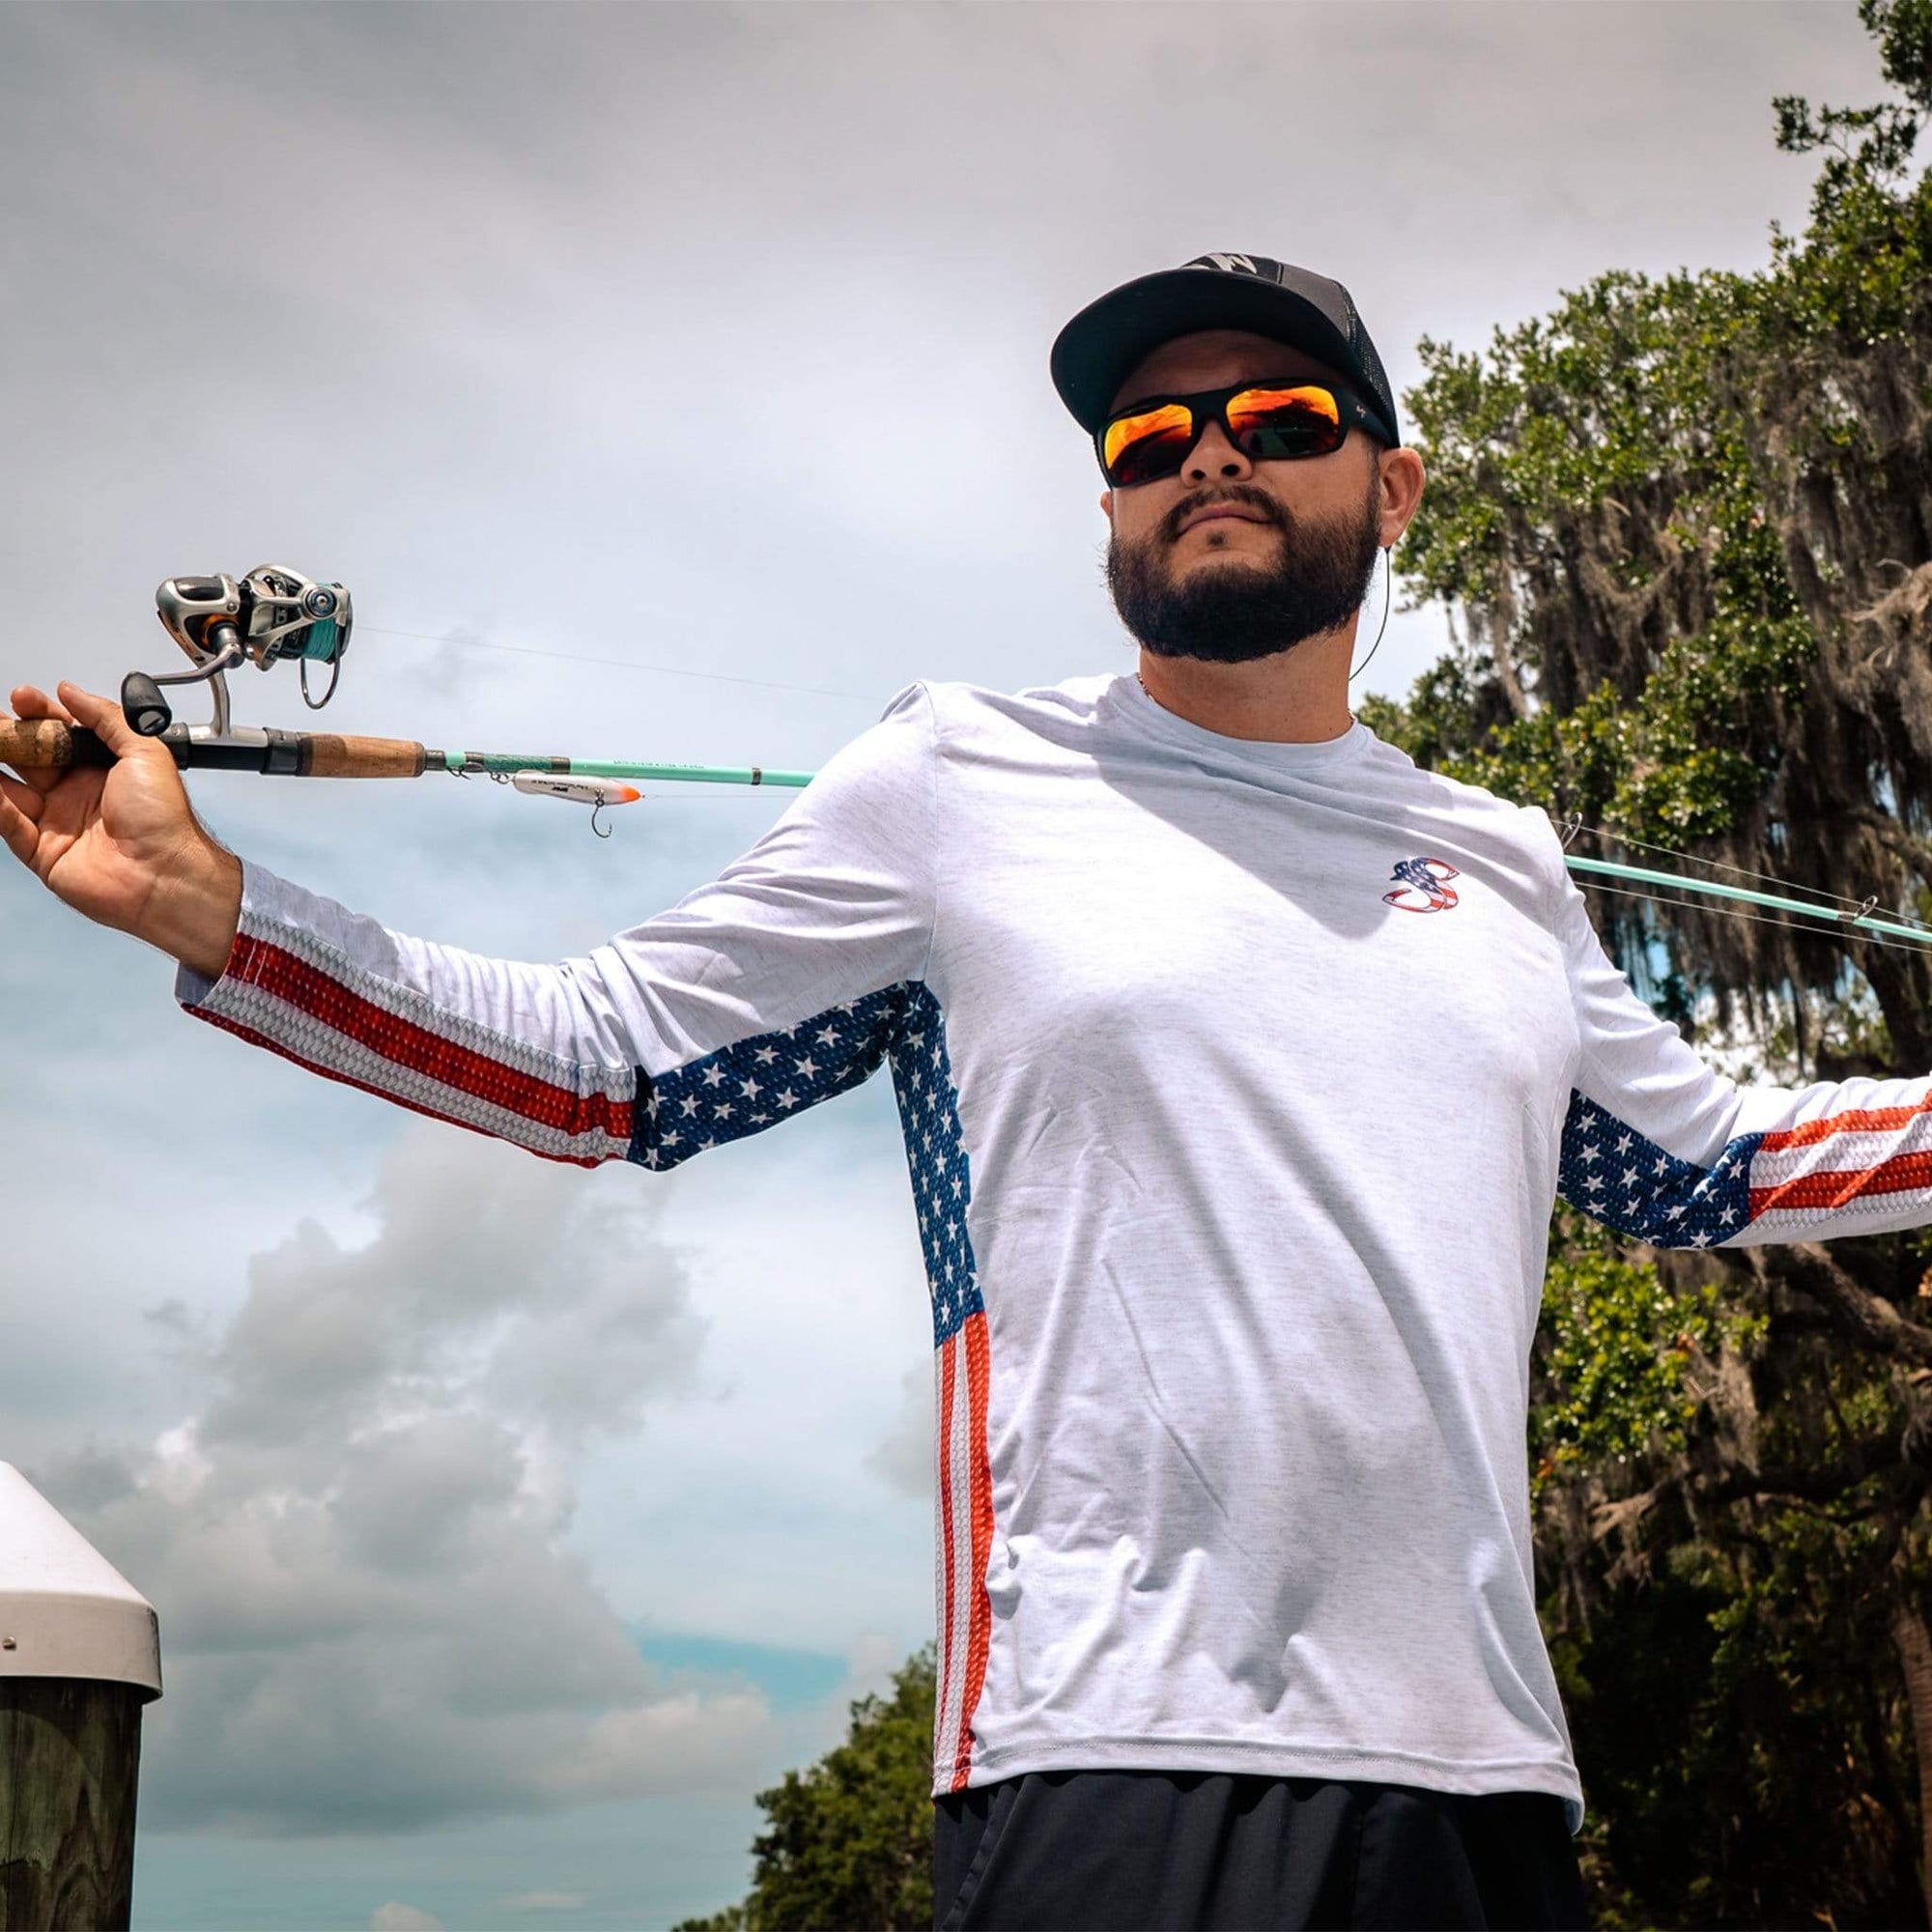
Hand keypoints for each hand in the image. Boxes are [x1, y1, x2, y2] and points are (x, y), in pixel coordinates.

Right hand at [0, 682, 240, 975]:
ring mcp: (57, 822)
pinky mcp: (42, 852)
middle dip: (10, 735)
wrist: (165, 873)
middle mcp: (77, 792)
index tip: (23, 697)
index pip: (60, 733)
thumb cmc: (163, 816)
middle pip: (31, 757)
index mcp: (102, 769)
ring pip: (11, 789)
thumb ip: (107, 718)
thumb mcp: (144, 751)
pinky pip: (9, 823)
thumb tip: (70, 691)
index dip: (41, 714)